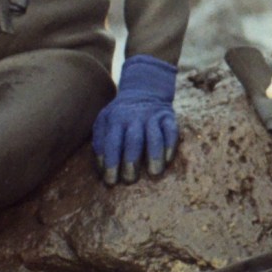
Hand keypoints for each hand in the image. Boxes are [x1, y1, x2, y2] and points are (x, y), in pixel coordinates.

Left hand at [93, 55, 178, 183]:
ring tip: (154, 173)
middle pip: (133, 141)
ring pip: (155, 137)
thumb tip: (101, 168)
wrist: (143, 90)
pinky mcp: (168, 117)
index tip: (111, 181)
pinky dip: (170, 146)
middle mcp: (134, 117)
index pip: (112, 143)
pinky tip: (167, 160)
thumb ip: (100, 141)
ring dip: (154, 155)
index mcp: (115, 119)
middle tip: (129, 180)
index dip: (111, 163)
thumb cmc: (120, 115)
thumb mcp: (104, 121)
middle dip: (131, 162)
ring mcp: (153, 116)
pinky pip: (172, 132)